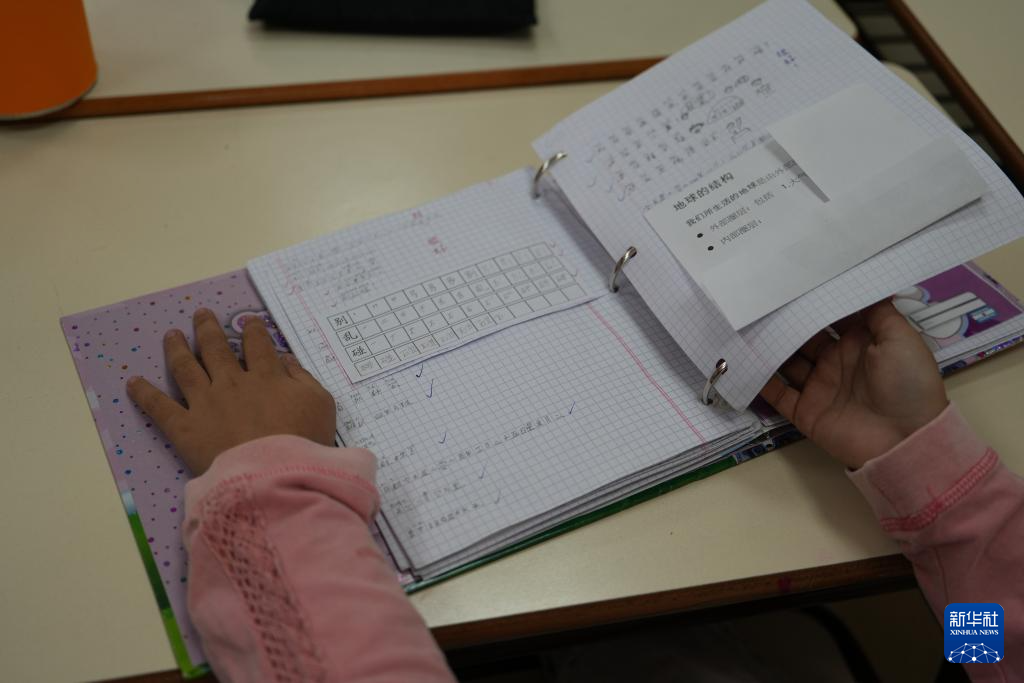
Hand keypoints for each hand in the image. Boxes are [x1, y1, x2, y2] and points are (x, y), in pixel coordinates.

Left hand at [126, 308, 336, 475]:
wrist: (274, 473)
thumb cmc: (304, 440)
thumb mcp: (320, 404)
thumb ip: (303, 379)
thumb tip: (287, 360)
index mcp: (266, 376)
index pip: (258, 345)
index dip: (253, 330)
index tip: (249, 321)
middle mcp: (232, 382)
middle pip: (216, 348)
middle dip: (208, 328)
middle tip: (201, 314)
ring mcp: (205, 403)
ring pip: (186, 368)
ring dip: (177, 348)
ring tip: (171, 334)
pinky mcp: (184, 427)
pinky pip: (159, 407)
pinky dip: (144, 393)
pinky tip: (133, 382)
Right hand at [759, 300, 947, 468]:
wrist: (906, 441)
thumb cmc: (907, 384)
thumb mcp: (901, 339)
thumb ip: (878, 311)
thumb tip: (857, 283)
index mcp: (860, 342)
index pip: (832, 316)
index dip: (814, 300)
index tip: (791, 281)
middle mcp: (836, 361)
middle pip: (804, 336)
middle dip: (785, 320)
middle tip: (760, 301)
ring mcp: (818, 386)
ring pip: (786, 362)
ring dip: (768, 346)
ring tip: (744, 325)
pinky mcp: (804, 411)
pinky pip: (777, 393)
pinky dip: (759, 380)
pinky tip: (741, 361)